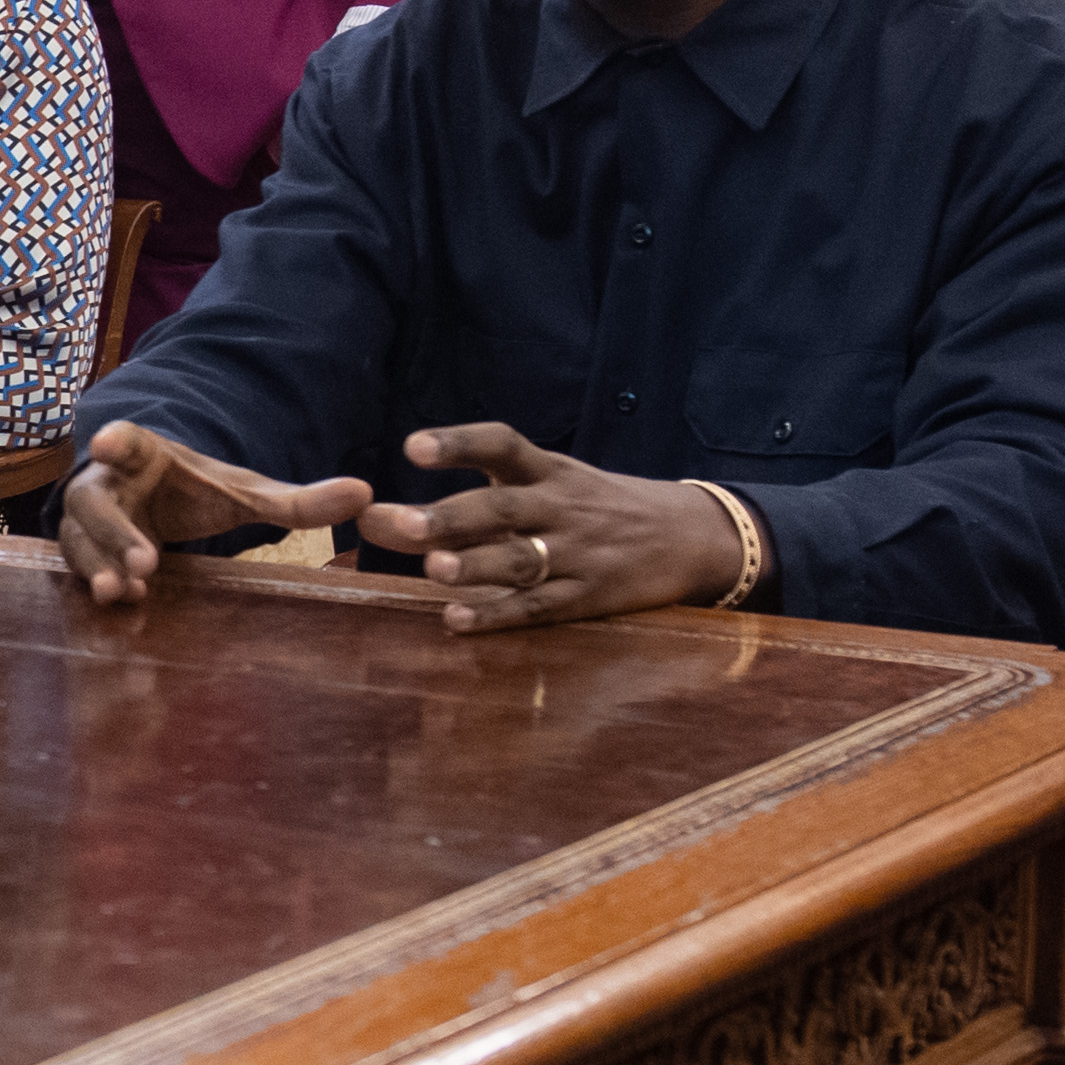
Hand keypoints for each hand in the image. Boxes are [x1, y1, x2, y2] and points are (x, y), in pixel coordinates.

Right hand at [55, 418, 374, 607]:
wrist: (149, 500)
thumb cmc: (195, 492)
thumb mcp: (243, 493)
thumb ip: (297, 501)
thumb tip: (365, 494)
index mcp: (145, 455)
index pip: (126, 441)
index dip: (115, 442)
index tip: (105, 443)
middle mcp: (108, 482)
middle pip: (97, 501)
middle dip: (115, 532)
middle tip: (145, 563)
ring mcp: (89, 519)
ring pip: (79, 538)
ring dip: (98, 563)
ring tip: (122, 592)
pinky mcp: (84, 549)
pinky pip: (79, 565)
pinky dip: (95, 580)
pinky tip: (123, 601)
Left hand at [351, 422, 746, 634]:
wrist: (688, 536)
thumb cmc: (594, 507)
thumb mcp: (550, 483)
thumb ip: (472, 499)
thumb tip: (375, 517)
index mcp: (549, 471)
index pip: (502, 445)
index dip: (459, 443)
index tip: (412, 447)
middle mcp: (560, 507)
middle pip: (502, 508)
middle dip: (450, 517)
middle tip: (401, 523)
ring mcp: (576, 554)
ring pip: (521, 560)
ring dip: (474, 566)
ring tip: (431, 570)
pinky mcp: (588, 597)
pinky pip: (540, 608)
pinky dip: (498, 615)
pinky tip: (458, 621)